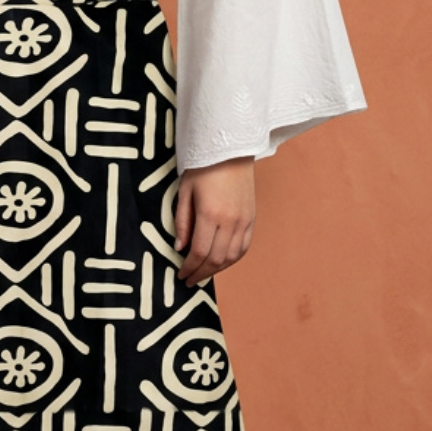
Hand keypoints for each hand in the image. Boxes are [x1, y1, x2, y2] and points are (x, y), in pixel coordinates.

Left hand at [173, 156, 255, 286]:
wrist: (231, 149)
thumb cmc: (203, 167)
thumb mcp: (185, 192)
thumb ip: (182, 222)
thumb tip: (180, 248)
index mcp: (210, 214)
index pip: (198, 252)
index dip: (189, 268)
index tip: (181, 275)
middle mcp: (230, 221)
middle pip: (216, 259)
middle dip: (201, 273)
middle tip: (189, 280)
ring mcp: (244, 221)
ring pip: (232, 257)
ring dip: (217, 270)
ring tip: (203, 273)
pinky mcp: (252, 218)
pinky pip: (244, 247)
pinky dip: (232, 259)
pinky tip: (221, 262)